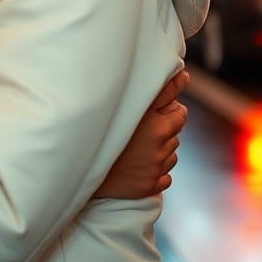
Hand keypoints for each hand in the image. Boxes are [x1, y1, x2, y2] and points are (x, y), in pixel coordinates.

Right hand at [94, 70, 188, 198]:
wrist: (79, 167)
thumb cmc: (99, 129)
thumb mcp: (124, 104)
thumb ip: (154, 91)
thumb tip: (182, 76)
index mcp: (153, 125)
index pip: (179, 111)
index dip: (173, 103)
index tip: (178, 86)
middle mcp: (157, 145)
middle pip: (176, 129)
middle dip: (165, 123)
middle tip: (143, 123)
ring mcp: (154, 167)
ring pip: (170, 152)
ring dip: (160, 147)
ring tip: (136, 144)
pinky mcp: (151, 185)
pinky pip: (164, 176)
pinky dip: (156, 170)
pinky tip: (137, 164)